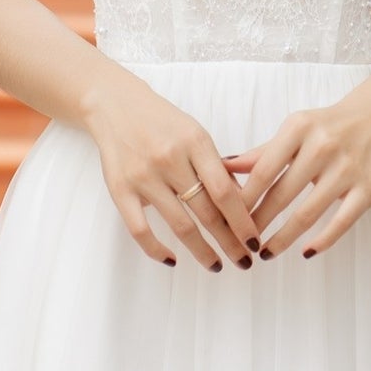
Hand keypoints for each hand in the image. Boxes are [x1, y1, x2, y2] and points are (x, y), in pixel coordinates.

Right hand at [86, 77, 259, 270]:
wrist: (115, 105)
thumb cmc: (163, 123)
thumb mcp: (196, 135)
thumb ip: (217, 167)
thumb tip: (243, 206)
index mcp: (195, 142)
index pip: (225, 191)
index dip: (242, 221)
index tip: (255, 240)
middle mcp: (169, 159)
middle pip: (206, 211)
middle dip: (230, 241)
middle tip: (244, 261)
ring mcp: (143, 176)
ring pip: (179, 224)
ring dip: (202, 251)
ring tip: (217, 265)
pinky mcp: (120, 189)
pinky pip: (140, 229)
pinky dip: (157, 250)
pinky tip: (173, 260)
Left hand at [223, 89, 370, 259]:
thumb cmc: (330, 125)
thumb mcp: (296, 129)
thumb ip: (262, 152)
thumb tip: (224, 166)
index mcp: (298, 129)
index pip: (262, 172)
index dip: (242, 201)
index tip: (227, 220)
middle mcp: (322, 147)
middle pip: (280, 194)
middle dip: (257, 223)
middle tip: (242, 243)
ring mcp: (347, 168)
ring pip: (307, 213)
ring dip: (283, 238)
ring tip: (266, 252)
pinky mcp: (369, 188)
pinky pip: (341, 221)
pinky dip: (322, 240)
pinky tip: (306, 251)